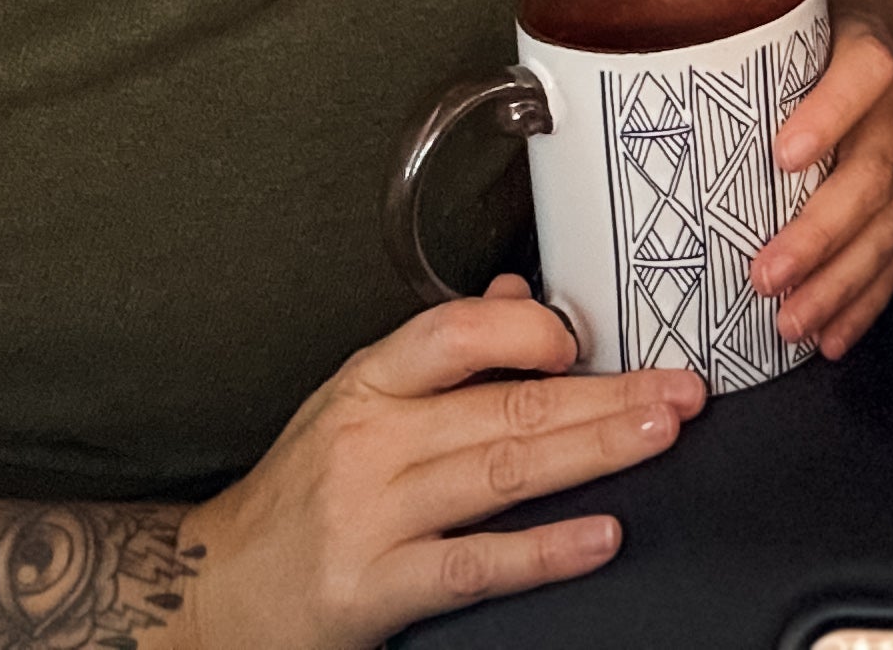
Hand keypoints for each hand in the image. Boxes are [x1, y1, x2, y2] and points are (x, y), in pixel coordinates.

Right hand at [173, 275, 702, 649]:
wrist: (211, 592)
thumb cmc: (298, 496)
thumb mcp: (356, 405)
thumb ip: (442, 353)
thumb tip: (522, 300)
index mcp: (368, 385)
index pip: (453, 335)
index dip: (527, 330)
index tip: (591, 337)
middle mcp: (370, 442)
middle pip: (507, 406)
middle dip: (609, 394)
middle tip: (681, 388)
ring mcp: (372, 516)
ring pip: (503, 472)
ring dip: (595, 450)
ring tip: (660, 433)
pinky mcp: (375, 588)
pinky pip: (474, 565)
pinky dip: (544, 551)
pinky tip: (599, 535)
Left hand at [752, 0, 892, 357]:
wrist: (872, 47)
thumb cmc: (808, 44)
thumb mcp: (777, 27)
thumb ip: (721, 49)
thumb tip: (614, 88)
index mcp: (866, 56)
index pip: (862, 75)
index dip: (829, 116)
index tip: (783, 157)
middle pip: (871, 173)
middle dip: (820, 233)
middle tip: (765, 275)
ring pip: (889, 227)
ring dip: (840, 283)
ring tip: (790, 322)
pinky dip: (864, 303)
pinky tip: (830, 336)